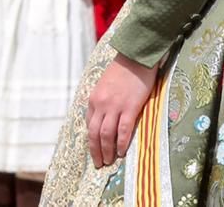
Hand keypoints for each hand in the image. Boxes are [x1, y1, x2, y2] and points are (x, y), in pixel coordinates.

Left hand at [87, 53, 156, 167]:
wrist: (134, 59)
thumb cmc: (121, 72)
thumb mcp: (104, 87)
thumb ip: (102, 102)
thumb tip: (103, 118)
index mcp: (94, 99)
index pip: (89, 125)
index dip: (91, 140)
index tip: (94, 151)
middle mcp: (101, 104)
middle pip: (95, 133)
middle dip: (95, 150)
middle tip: (99, 164)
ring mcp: (115, 106)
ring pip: (106, 134)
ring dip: (106, 150)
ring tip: (108, 161)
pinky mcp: (130, 108)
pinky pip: (123, 130)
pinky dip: (121, 143)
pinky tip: (122, 152)